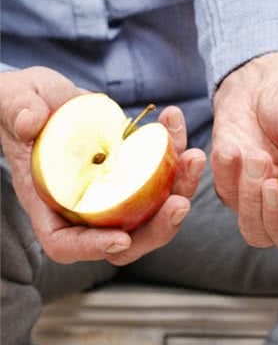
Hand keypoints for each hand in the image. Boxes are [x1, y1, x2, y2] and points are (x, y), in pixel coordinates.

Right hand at [0, 67, 205, 264]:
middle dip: (159, 227)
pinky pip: (164, 172)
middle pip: (126, 237)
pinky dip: (175, 151)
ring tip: (193, 157)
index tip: (121, 239)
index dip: (93, 248)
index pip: (66, 243)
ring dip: (181, 186)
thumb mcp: (12, 100)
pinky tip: (173, 121)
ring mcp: (116, 191)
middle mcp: (87, 205)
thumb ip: (17, 110)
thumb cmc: (20, 105)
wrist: (48, 96)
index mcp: (50, 201)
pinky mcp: (137, 171)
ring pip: (155, 209)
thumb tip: (29, 122)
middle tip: (180, 203)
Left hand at [211, 52, 277, 255]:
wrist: (261, 79)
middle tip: (272, 182)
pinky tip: (232, 149)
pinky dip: (228, 175)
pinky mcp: (232, 186)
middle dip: (276, 215)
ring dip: (251, 198)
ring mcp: (262, 199)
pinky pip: (227, 197)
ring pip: (254, 229)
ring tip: (254, 157)